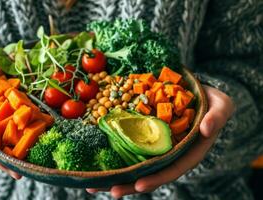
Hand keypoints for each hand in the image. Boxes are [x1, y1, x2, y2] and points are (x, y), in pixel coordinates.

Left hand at [86, 85, 234, 197]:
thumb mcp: (222, 105)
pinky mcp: (144, 137)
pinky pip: (127, 149)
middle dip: (128, 184)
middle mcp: (169, 154)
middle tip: (108, 189)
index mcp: (188, 152)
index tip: (139, 185)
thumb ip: (218, 116)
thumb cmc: (210, 101)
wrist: (195, 92)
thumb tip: (207, 129)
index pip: (172, 169)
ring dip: (115, 175)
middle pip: (148, 173)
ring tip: (92, 183)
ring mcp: (155, 147)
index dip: (157, 179)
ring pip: (134, 165)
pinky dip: (112, 156)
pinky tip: (94, 161)